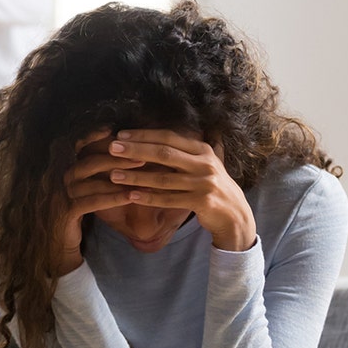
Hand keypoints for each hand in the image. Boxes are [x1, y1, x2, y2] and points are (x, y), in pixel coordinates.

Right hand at [54, 130, 144, 274]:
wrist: (58, 249)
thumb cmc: (78, 217)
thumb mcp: (87, 192)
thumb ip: (97, 175)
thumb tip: (123, 156)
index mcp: (65, 170)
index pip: (78, 148)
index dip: (93, 137)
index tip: (114, 129)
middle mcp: (60, 179)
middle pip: (88, 161)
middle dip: (117, 156)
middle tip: (141, 155)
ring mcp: (60, 196)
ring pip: (91, 181)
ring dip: (119, 176)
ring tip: (142, 173)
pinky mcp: (65, 213)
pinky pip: (91, 202)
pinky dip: (112, 198)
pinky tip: (130, 196)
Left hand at [108, 129, 256, 251]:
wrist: (234, 213)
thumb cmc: (212, 185)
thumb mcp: (205, 162)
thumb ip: (185, 149)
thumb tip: (159, 133)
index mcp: (203, 149)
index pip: (169, 137)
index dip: (145, 135)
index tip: (121, 134)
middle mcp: (204, 163)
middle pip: (164, 154)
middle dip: (136, 150)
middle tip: (112, 148)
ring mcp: (204, 183)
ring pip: (163, 179)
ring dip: (136, 176)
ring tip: (114, 175)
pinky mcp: (201, 202)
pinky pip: (169, 199)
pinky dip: (149, 198)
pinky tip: (131, 195)